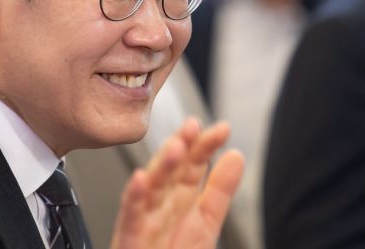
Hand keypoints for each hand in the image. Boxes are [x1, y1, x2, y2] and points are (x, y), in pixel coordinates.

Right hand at [110, 118, 244, 248]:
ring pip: (150, 190)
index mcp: (179, 202)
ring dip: (161, 167)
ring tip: (177, 147)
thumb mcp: (205, 225)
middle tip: (193, 126)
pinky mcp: (129, 242)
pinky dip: (134, 198)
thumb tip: (236, 155)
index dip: (205, 146)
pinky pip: (129, 219)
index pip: (192, 167)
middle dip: (180, 147)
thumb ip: (220, 191)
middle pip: (170, 172)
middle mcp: (159, 208)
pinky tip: (141, 179)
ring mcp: (142, 224)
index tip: (222, 129)